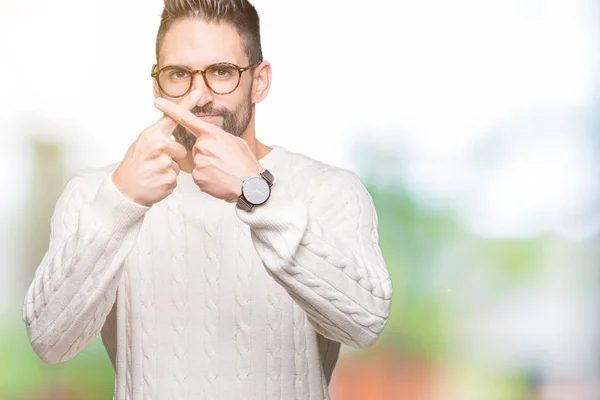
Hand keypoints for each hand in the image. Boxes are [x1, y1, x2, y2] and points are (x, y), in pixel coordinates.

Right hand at [112, 90, 201, 205]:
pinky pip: (176, 179)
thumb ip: (158, 135)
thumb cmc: (134, 166)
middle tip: (155, 163)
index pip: (171, 117)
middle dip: (173, 159)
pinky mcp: (167, 179)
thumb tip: (172, 124)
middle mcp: (158, 146)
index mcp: (151, 135)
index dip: (186, 104)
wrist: (124, 190)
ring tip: (154, 173)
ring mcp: (163, 162)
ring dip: (169, 171)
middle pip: (181, 150)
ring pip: (178, 166)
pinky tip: (155, 182)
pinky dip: (167, 182)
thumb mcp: (142, 144)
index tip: (197, 93)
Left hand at [153, 96, 263, 202]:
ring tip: (223, 171)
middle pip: (197, 147)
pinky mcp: (197, 177)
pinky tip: (219, 179)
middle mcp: (203, 146)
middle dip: (207, 153)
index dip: (171, 109)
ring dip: (208, 166)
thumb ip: (220, 137)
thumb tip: (214, 140)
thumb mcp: (236, 142)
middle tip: (223, 161)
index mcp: (212, 134)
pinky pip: (198, 175)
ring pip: (198, 162)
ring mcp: (199, 162)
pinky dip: (207, 178)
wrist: (251, 185)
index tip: (158, 102)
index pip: (187, 118)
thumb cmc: (246, 163)